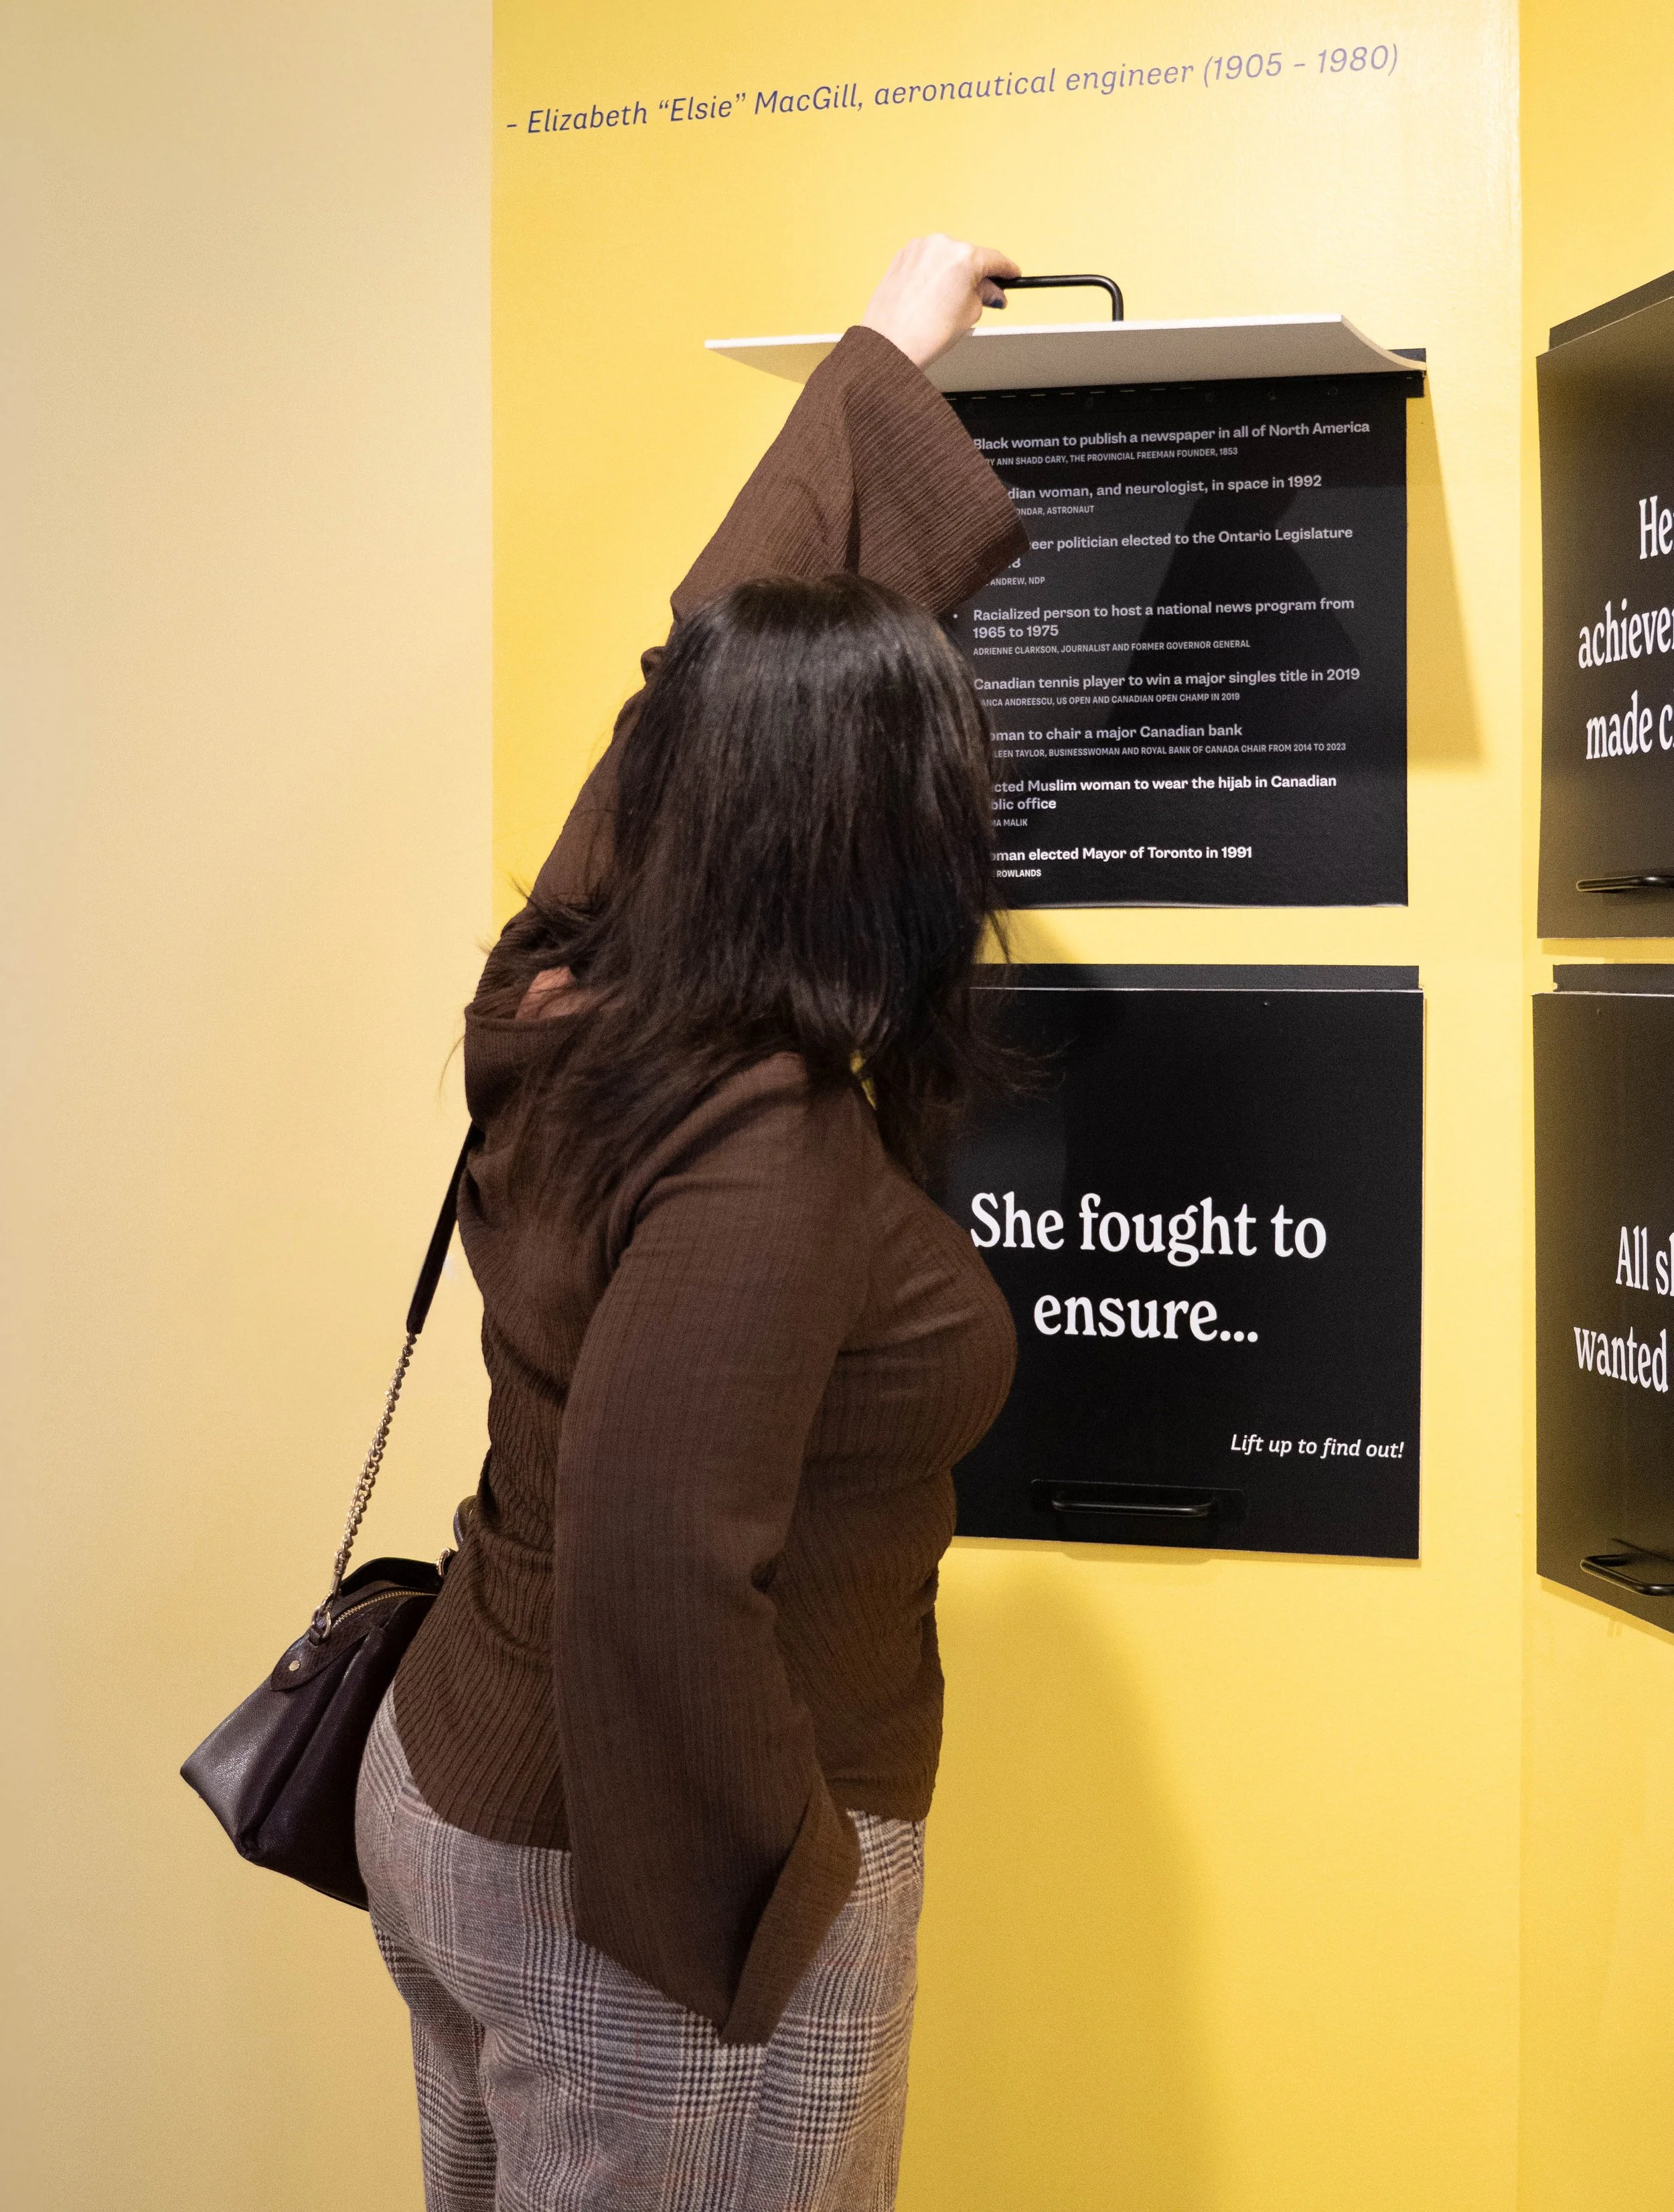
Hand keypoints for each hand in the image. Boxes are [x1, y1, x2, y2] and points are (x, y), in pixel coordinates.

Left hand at [860, 235, 1021, 368]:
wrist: (889, 345)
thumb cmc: (924, 334)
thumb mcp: (969, 315)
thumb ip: (985, 295)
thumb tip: (991, 290)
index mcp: (964, 256)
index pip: (995, 259)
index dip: (1007, 270)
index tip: (1012, 274)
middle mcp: (941, 245)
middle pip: (970, 257)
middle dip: (977, 276)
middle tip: (981, 299)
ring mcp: (919, 248)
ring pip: (947, 258)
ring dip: (953, 274)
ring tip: (946, 304)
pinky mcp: (903, 255)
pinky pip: (927, 261)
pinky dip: (933, 275)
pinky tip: (930, 298)